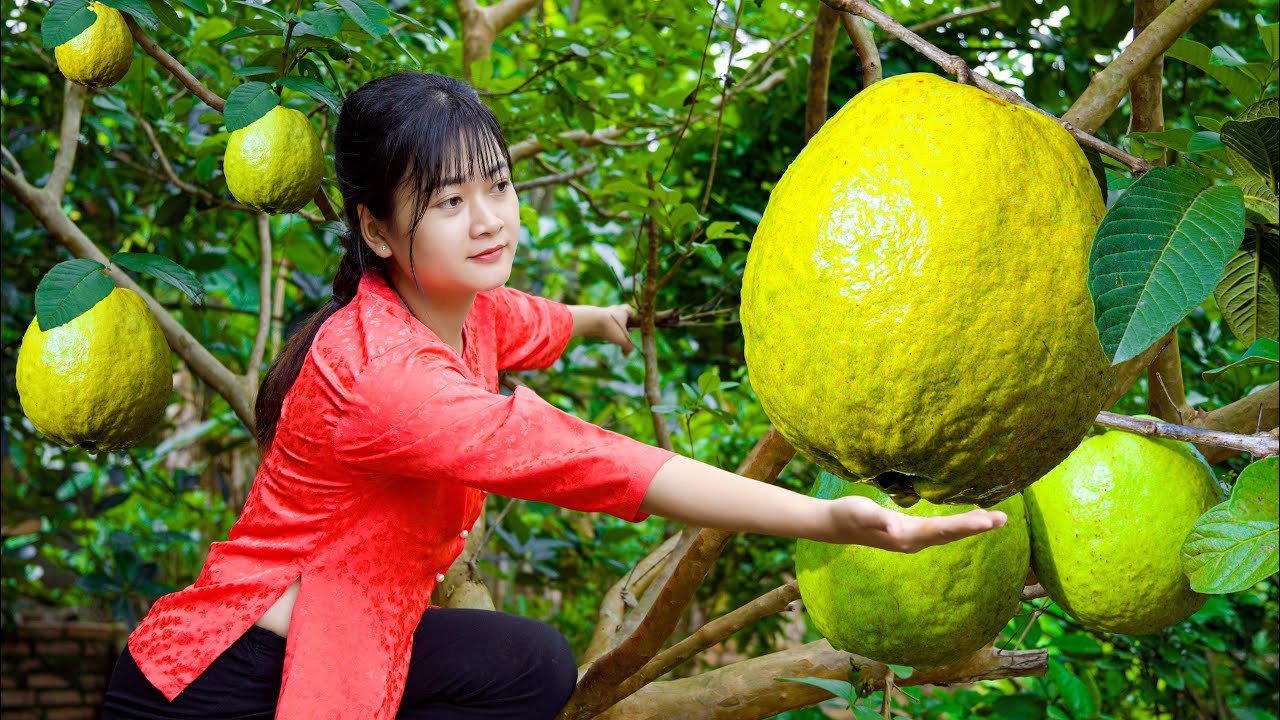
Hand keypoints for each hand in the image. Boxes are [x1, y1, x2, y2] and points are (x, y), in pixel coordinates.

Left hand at [596, 304, 635, 355]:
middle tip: (622, 332)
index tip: (632, 323)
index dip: (632, 316)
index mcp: (622, 312)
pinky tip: (602, 335)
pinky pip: (600, 322)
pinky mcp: (592, 317)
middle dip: (621, 322)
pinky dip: (602, 328)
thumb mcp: (623, 340)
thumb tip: (626, 354)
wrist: (590, 321)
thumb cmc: (610, 328)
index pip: (630, 310)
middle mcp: (613, 310)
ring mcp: (602, 313)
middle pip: (619, 314)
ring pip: (609, 319)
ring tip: (611, 336)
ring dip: (610, 326)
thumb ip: (628, 347)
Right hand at [826, 496, 1007, 552]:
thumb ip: (878, 518)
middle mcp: (915, 541)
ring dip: (973, 527)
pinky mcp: (913, 532)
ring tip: (996, 518)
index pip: (943, 530)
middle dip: (977, 526)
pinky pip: (944, 530)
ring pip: (950, 533)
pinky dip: (960, 524)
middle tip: (1003, 518)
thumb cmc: (848, 515)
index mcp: (907, 536)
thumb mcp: (861, 512)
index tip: (988, 519)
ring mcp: (915, 538)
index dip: (966, 525)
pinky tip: (971, 517)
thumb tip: (895, 527)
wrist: (836, 525)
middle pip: (952, 534)